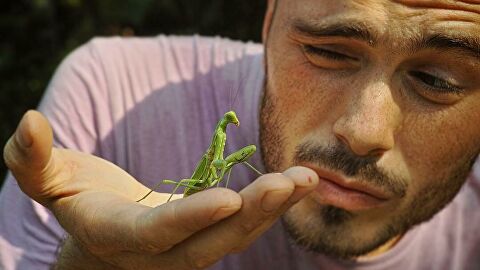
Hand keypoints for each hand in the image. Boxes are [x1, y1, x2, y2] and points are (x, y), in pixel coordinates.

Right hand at [3, 110, 318, 269]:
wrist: (102, 234)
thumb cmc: (74, 200)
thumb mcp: (47, 180)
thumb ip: (32, 159)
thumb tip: (28, 121)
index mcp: (122, 236)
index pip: (161, 232)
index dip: (192, 218)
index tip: (231, 196)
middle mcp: (161, 252)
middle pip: (212, 242)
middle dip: (253, 215)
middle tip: (292, 182)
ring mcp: (189, 247)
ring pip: (235, 236)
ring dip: (272, 209)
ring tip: (306, 179)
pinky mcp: (208, 234)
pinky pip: (242, 224)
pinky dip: (270, 206)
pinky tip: (296, 182)